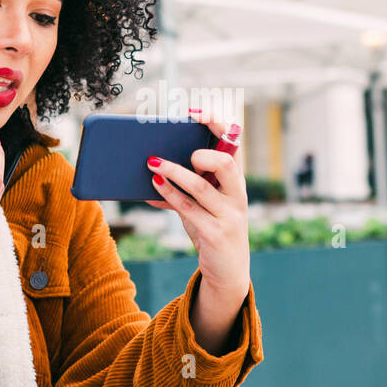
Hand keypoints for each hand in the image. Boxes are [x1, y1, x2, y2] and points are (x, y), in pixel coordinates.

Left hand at [144, 109, 249, 302]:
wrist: (229, 272)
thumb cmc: (212, 229)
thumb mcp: (201, 206)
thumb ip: (181, 189)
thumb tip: (149, 170)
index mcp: (236, 182)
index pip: (234, 145)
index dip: (217, 125)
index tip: (195, 114)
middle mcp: (237, 195)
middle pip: (227, 164)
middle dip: (204, 153)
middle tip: (186, 151)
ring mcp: (229, 215)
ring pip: (201, 186)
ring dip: (174, 172)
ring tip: (152, 162)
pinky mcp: (216, 234)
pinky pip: (189, 209)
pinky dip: (170, 195)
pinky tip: (154, 185)